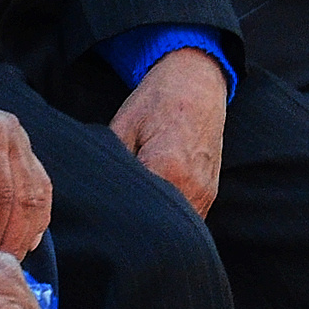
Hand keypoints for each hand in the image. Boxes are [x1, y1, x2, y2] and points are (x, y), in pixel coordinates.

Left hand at [0, 100, 52, 255]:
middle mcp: (13, 134)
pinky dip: (38, 215)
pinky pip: (40, 186)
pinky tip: (27, 238)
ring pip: (39, 194)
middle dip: (14, 238)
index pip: (4, 192)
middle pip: (27, 197)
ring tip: (11, 260)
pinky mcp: (22, 149)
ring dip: (28, 231)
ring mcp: (21, 141)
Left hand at [109, 47, 228, 217]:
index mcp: (167, 167)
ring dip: (156, 225)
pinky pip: (189, 218)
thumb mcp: (123, 127)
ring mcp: (205, 192)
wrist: (197, 81)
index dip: (117, 215)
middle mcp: (191, 185)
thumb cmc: (157, 101)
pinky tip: (155, 205)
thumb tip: (98, 198)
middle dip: (136, 225)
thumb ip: (114, 167)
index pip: (137, 212)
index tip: (105, 213)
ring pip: (175, 227)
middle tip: (117, 216)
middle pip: (158, 225)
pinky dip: (171, 218)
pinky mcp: (210, 193)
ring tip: (137, 211)